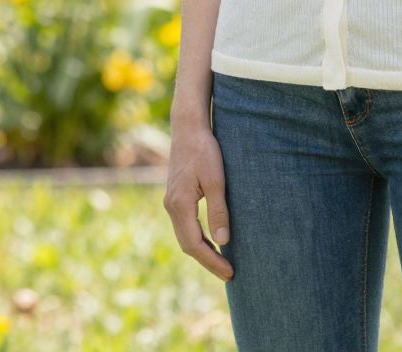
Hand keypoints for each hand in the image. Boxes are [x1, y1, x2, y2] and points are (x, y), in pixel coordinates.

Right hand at [163, 112, 232, 280]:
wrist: (188, 128)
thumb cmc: (204, 151)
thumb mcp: (216, 180)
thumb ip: (219, 212)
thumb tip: (223, 242)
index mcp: (180, 204)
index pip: (194, 244)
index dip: (212, 261)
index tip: (230, 272)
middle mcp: (171, 205)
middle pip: (187, 244)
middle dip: (207, 261)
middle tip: (229, 273)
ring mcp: (171, 201)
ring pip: (184, 236)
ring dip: (202, 251)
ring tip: (223, 262)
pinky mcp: (175, 196)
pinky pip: (184, 225)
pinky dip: (197, 238)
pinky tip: (212, 241)